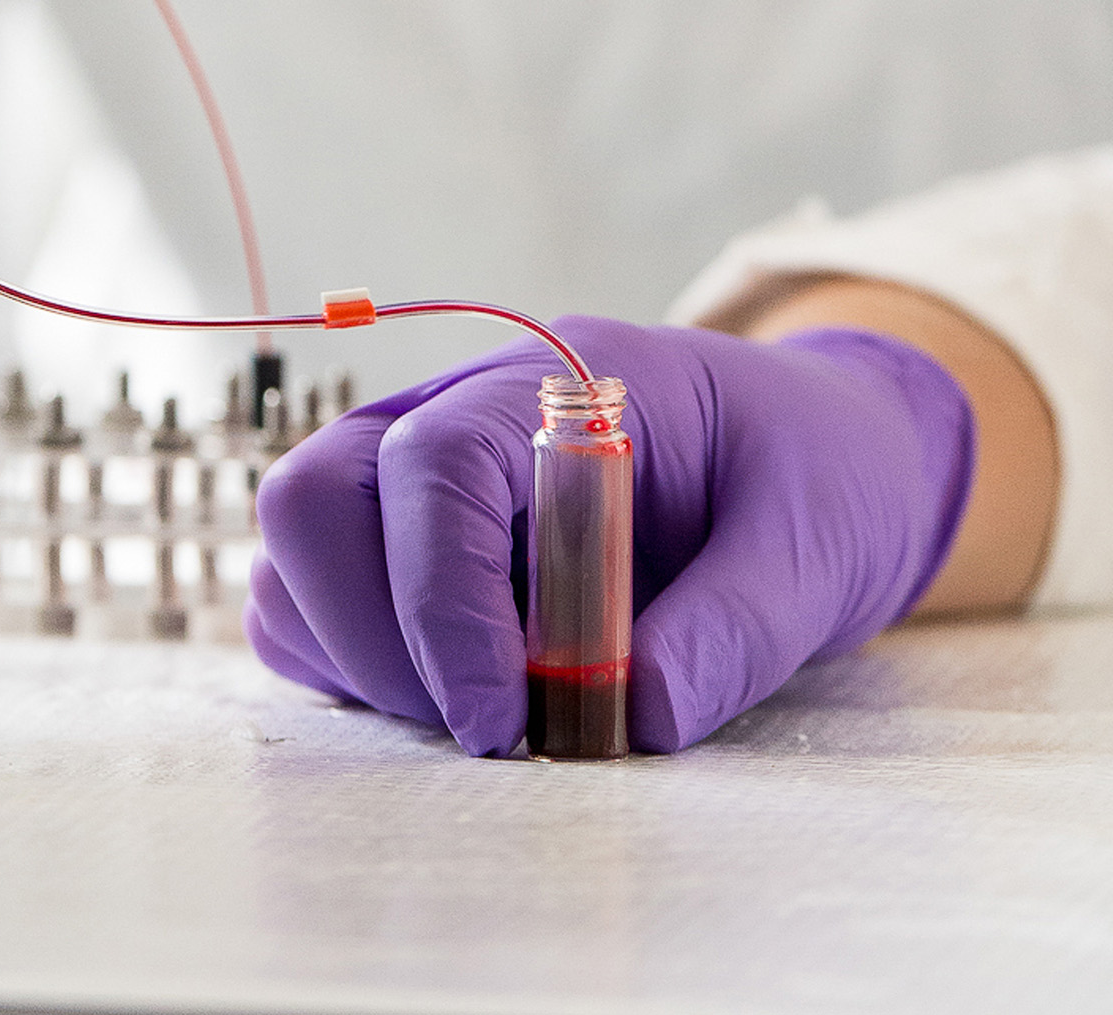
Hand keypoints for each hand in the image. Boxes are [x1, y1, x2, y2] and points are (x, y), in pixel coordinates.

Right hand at [247, 316, 974, 754]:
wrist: (816, 457)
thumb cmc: (814, 475)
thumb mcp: (814, 548)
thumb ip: (735, 627)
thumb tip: (633, 715)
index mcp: (556, 380)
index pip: (431, 467)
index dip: (444, 603)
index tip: (505, 721)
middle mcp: (456, 410)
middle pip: (314, 497)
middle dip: (376, 638)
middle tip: (491, 732)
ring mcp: (416, 473)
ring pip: (297, 556)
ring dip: (360, 658)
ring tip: (487, 717)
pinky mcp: (407, 541)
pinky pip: (315, 603)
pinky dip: (355, 669)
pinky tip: (461, 699)